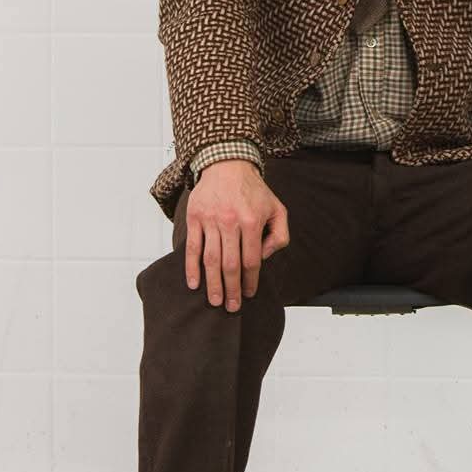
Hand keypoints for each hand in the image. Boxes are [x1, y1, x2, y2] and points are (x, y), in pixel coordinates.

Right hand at [185, 159, 290, 311]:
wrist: (228, 164)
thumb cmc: (253, 190)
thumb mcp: (278, 208)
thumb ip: (279, 235)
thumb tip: (263, 258)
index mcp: (252, 221)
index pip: (251, 260)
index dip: (250, 281)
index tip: (249, 294)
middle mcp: (230, 222)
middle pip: (230, 265)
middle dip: (231, 290)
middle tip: (232, 306)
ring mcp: (211, 220)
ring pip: (211, 259)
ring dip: (212, 284)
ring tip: (215, 301)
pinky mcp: (195, 217)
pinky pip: (192, 247)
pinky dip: (191, 267)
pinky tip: (194, 283)